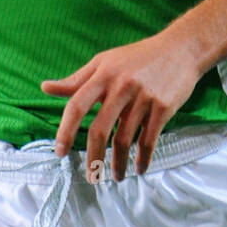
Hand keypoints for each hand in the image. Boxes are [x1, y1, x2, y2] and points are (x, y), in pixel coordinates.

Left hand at [41, 31, 201, 180]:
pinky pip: (149, 139)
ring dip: (118, 163)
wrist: (181, 49)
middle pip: (100, 129)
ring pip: (124, 139)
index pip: (77, 105)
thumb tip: (45, 87)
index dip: (65, 130)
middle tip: (91, 176)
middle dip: (93, 158)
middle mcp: (121, 86)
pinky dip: (143, 158)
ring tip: (115, 176)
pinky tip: (139, 168)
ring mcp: (143, 97)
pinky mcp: (163, 107)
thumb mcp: (105, 62)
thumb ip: (76, 80)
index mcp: (103, 75)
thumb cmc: (138, 57)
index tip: (60, 152)